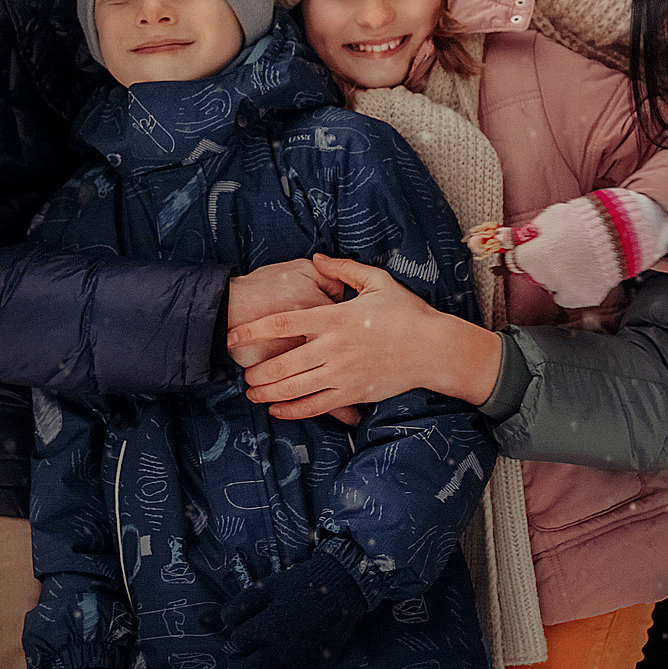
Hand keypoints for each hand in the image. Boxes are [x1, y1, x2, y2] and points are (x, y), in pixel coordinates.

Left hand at [221, 551, 372, 668]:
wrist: (341, 587)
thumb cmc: (301, 584)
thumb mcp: (265, 586)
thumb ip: (239, 605)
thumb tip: (223, 623)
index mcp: (269, 628)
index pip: (239, 643)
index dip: (239, 637)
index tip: (246, 633)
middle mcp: (284, 652)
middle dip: (239, 667)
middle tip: (242, 659)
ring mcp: (302, 666)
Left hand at [228, 254, 504, 416]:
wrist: (434, 349)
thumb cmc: (407, 313)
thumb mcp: (377, 282)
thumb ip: (344, 270)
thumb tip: (317, 257)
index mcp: (335, 318)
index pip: (283, 324)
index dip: (252, 331)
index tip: (233, 336)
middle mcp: (334, 348)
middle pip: (282, 363)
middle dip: (256, 370)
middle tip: (242, 373)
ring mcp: (342, 373)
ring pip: (294, 388)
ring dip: (267, 393)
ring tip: (252, 393)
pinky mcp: (353, 393)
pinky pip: (315, 406)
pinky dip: (292, 411)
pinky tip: (277, 411)